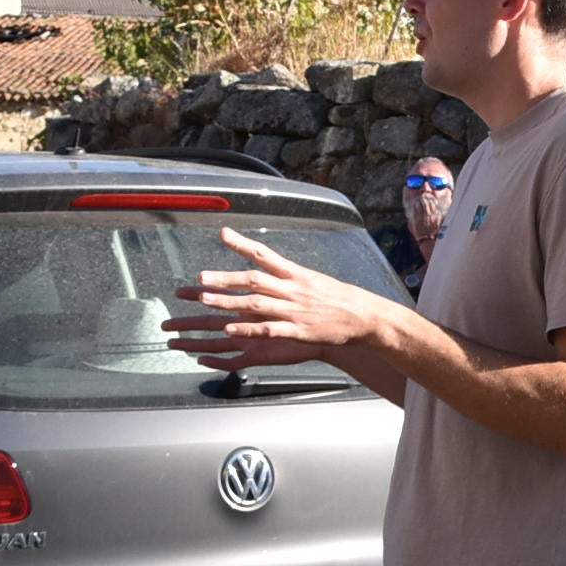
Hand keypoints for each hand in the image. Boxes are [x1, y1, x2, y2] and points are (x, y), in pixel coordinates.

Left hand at [166, 227, 389, 370]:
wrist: (365, 317)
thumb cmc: (340, 299)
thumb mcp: (315, 280)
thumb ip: (290, 277)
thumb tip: (271, 270)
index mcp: (296, 273)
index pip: (264, 254)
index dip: (242, 244)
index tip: (222, 234)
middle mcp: (293, 288)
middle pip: (254, 279)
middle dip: (225, 278)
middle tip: (200, 277)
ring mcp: (294, 310)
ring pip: (256, 303)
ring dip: (228, 301)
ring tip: (204, 300)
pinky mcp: (298, 331)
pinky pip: (268, 329)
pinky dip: (248, 329)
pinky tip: (229, 329)